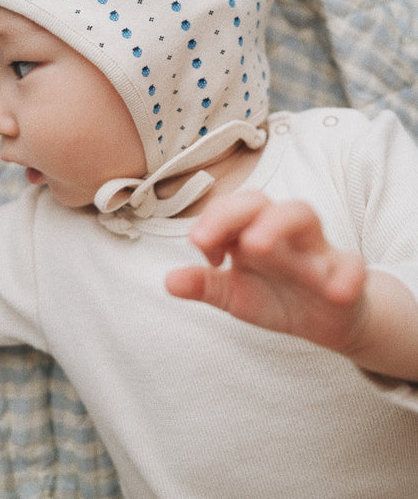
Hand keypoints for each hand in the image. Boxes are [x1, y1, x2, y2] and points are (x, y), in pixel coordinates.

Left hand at [166, 191, 367, 354]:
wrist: (328, 319)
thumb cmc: (277, 295)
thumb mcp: (235, 294)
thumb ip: (204, 285)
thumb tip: (168, 281)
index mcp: (252, 232)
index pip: (229, 208)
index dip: (211, 221)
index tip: (201, 248)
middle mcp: (281, 232)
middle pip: (261, 202)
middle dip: (234, 214)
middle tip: (208, 242)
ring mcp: (315, 249)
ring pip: (303, 214)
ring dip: (278, 224)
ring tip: (256, 246)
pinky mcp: (347, 274)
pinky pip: (352, 265)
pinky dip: (346, 275)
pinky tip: (335, 291)